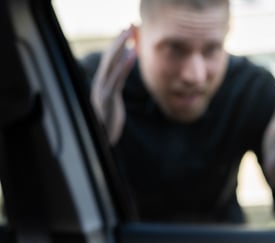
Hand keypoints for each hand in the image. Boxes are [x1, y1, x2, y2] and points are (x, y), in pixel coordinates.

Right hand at [91, 26, 136, 144]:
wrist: (102, 141)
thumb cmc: (108, 122)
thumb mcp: (112, 102)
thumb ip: (114, 87)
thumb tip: (118, 76)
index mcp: (101, 84)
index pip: (110, 60)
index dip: (117, 45)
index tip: (126, 32)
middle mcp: (99, 84)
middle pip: (109, 57)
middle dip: (119, 41)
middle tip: (129, 26)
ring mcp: (102, 91)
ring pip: (111, 64)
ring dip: (121, 48)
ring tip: (131, 35)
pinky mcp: (108, 99)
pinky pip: (116, 79)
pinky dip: (123, 66)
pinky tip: (132, 55)